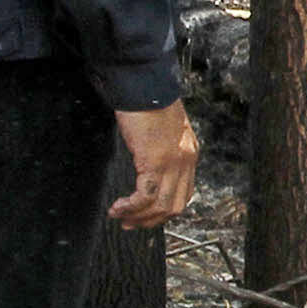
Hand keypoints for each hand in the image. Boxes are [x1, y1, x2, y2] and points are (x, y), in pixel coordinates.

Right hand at [111, 103, 197, 227]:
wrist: (144, 84)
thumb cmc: (148, 102)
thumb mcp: (163, 131)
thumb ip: (162, 149)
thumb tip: (149, 165)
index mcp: (189, 154)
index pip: (183, 194)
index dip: (164, 210)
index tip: (145, 214)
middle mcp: (185, 161)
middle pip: (174, 206)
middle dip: (150, 220)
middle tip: (129, 223)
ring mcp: (172, 163)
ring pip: (160, 206)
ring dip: (138, 217)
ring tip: (119, 216)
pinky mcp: (155, 161)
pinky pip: (145, 196)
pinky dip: (130, 207)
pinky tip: (117, 207)